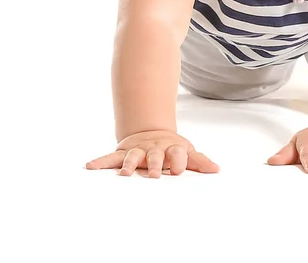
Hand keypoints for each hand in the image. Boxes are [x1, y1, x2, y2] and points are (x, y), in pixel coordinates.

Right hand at [85, 129, 219, 177]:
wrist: (153, 132)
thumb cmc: (172, 148)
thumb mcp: (188, 152)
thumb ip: (200, 162)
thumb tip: (217, 170)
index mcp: (171, 149)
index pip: (178, 155)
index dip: (179, 161)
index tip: (178, 170)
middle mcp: (154, 150)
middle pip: (155, 156)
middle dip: (155, 164)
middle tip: (154, 175)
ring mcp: (138, 151)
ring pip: (132, 156)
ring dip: (128, 165)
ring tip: (124, 175)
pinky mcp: (123, 152)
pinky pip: (110, 157)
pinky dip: (100, 161)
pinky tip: (89, 166)